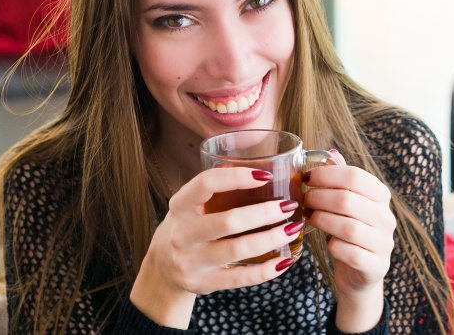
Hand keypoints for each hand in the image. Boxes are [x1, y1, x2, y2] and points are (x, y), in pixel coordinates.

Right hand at [130, 167, 300, 327]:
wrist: (162, 268)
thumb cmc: (187, 228)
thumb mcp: (189, 205)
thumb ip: (214, 190)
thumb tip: (261, 170)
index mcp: (180, 205)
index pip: (205, 183)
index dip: (236, 177)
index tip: (265, 175)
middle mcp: (182, 233)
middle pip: (228, 221)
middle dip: (264, 213)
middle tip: (288, 206)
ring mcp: (191, 261)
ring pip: (237, 250)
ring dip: (271, 239)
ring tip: (292, 229)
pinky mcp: (203, 283)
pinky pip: (240, 278)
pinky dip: (266, 270)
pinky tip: (284, 260)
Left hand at [303, 151, 395, 329]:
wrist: (360, 273)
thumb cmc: (347, 230)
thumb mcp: (345, 203)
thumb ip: (340, 179)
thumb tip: (330, 152)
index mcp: (380, 196)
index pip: (355, 176)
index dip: (326, 174)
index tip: (306, 178)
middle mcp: (387, 218)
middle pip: (348, 199)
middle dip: (319, 198)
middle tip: (303, 200)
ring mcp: (384, 243)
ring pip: (349, 227)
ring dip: (322, 220)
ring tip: (308, 218)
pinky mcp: (376, 266)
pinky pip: (351, 253)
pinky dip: (334, 246)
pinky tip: (327, 242)